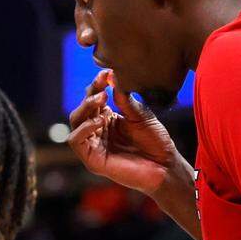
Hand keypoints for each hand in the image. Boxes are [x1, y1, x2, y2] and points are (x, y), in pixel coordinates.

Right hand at [67, 70, 179, 194]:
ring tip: (101, 100)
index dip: (97, 84)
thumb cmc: (156, 141)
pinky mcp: (92, 159)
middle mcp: (98, 131)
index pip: (94, 99)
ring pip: (75, 122)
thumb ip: (125, 100)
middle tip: (103, 88)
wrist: (165, 165)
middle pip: (82, 108)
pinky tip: (100, 121)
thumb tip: (113, 79)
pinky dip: (83, 128)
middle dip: (90, 95)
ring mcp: (94, 145)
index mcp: (107, 119)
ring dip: (85, 108)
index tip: (107, 73)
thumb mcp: (141, 115)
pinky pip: (75, 141)